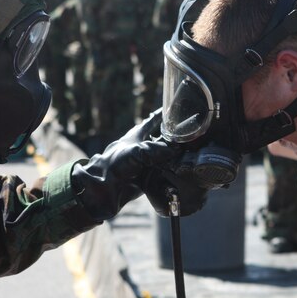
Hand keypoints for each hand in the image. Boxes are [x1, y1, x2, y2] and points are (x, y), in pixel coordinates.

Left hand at [71, 110, 206, 221]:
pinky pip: (163, 173)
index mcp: (137, 135)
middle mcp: (142, 147)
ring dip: (176, 156)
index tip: (179, 108)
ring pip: (165, 156)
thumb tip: (175, 149)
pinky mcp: (147, 177)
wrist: (103, 189)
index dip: (165, 114)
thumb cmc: (113, 165)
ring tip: (192, 153)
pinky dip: (172, 172)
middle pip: (163, 138)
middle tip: (192, 135)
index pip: (154, 120)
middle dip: (176, 137)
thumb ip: (156, 149)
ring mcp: (145, 162)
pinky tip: (182, 172)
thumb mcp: (136, 152)